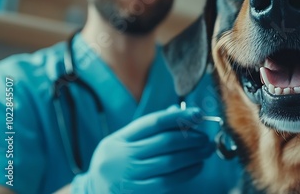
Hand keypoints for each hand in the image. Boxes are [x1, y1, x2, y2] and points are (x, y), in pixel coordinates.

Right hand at [71, 106, 214, 192]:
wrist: (93, 193)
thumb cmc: (116, 163)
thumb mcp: (124, 143)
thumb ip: (149, 130)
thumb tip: (180, 113)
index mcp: (119, 139)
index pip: (154, 122)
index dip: (179, 117)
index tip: (198, 115)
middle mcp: (122, 157)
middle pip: (165, 142)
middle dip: (191, 137)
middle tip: (205, 137)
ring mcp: (129, 176)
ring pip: (170, 162)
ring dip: (193, 155)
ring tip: (206, 150)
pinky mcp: (137, 193)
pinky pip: (168, 182)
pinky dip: (186, 173)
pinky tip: (197, 166)